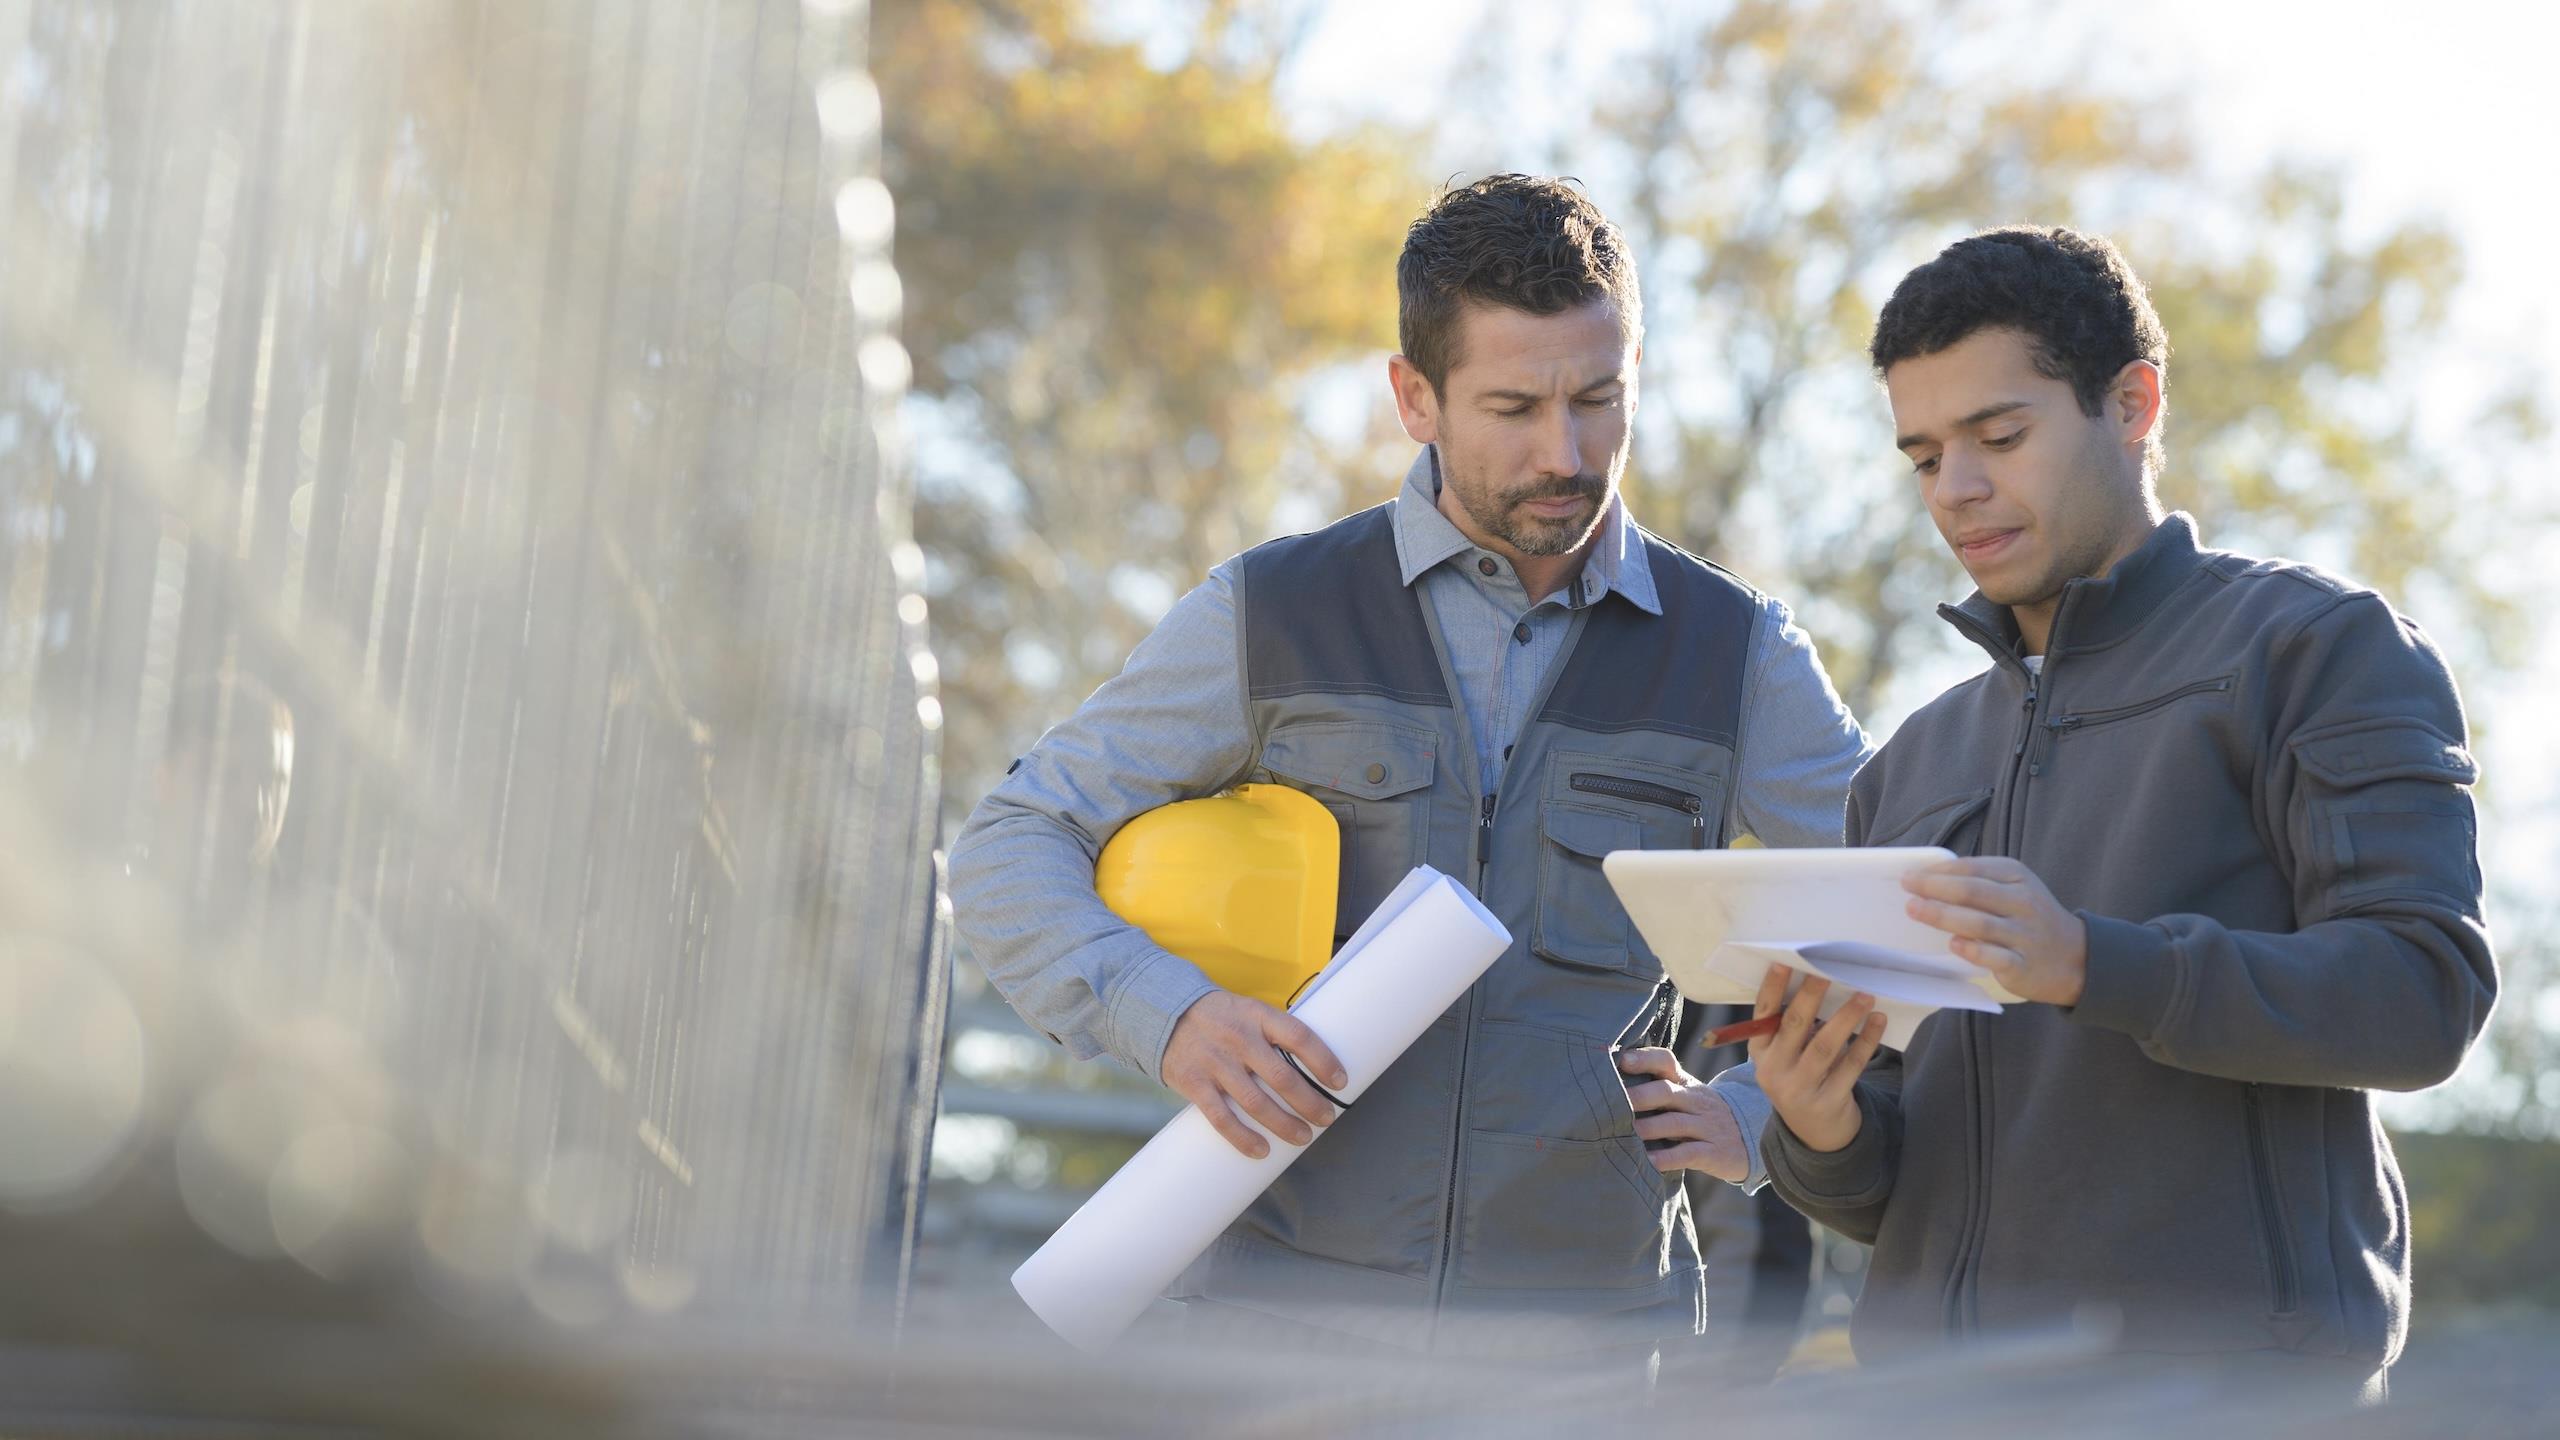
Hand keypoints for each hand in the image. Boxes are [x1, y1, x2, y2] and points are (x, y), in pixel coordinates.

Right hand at [1161, 991, 1349, 1158]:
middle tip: (1326, 1118)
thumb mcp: (1248, 1011)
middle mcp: (1238, 1038)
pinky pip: (1222, 1117)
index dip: (1323, 1061)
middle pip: (1281, 1077)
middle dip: (1309, 1102)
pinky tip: (1261, 1150)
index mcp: (1257, 1016)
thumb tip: (1314, 1066)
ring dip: (1283, 1124)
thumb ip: (1274, 1034)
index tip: (1341, 1082)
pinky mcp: (1194, 1083)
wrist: (1163, 1013)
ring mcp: (1214, 1062)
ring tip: (1303, 1137)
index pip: (1299, 1037)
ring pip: (1255, 1102)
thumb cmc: (1220, 1018)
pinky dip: (1243, 1138)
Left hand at [1615, 1047, 1746, 1181]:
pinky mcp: (1714, 1152)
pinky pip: (1688, 1153)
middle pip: (1666, 1091)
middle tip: (1611, 1103)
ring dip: (1648, 1128)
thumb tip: (1607, 1084)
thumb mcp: (1686, 1096)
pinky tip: (1649, 1162)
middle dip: (1638, 1096)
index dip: (1644, 1059)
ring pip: (1675, 1123)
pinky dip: (1667, 1158)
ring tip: (1624, 1134)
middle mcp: (1696, 1100)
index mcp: (1686, 1083)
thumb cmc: (1701, 1115)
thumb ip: (1657, 1088)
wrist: (1749, 1138)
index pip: (1666, 1061)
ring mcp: (1707, 1126)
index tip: (1622, 1061)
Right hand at [1749, 966, 1885, 1153]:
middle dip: (1811, 996)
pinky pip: (1850, 1066)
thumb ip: (1795, 1029)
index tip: (1785, 963)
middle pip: (1794, 1026)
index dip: (1772, 988)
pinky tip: (1878, 1022)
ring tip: (1864, 995)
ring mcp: (1800, 1089)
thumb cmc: (1801, 1077)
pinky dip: (1866, 1042)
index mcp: (1760, 1052)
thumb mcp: (1785, 1057)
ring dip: (1846, 1017)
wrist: (1815, 1131)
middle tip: (1828, 971)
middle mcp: (1774, 1071)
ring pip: (1825, 1046)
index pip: (1762, 1015)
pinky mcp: (1828, 1102)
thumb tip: (1824, 984)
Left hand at [1902, 856, 2088, 1005]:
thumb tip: (1928, 877)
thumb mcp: (2014, 887)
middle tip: (1906, 888)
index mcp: (2017, 876)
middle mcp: (2022, 902)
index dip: (1939, 871)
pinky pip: (1995, 956)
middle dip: (1935, 888)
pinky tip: (1953, 945)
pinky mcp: (2022, 964)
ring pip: (1980, 923)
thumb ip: (1978, 881)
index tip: (1910, 875)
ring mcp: (2024, 934)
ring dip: (1943, 916)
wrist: (2074, 957)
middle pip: (1972, 892)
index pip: (1973, 869)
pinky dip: (1973, 950)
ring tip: (1915, 910)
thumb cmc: (2028, 917)